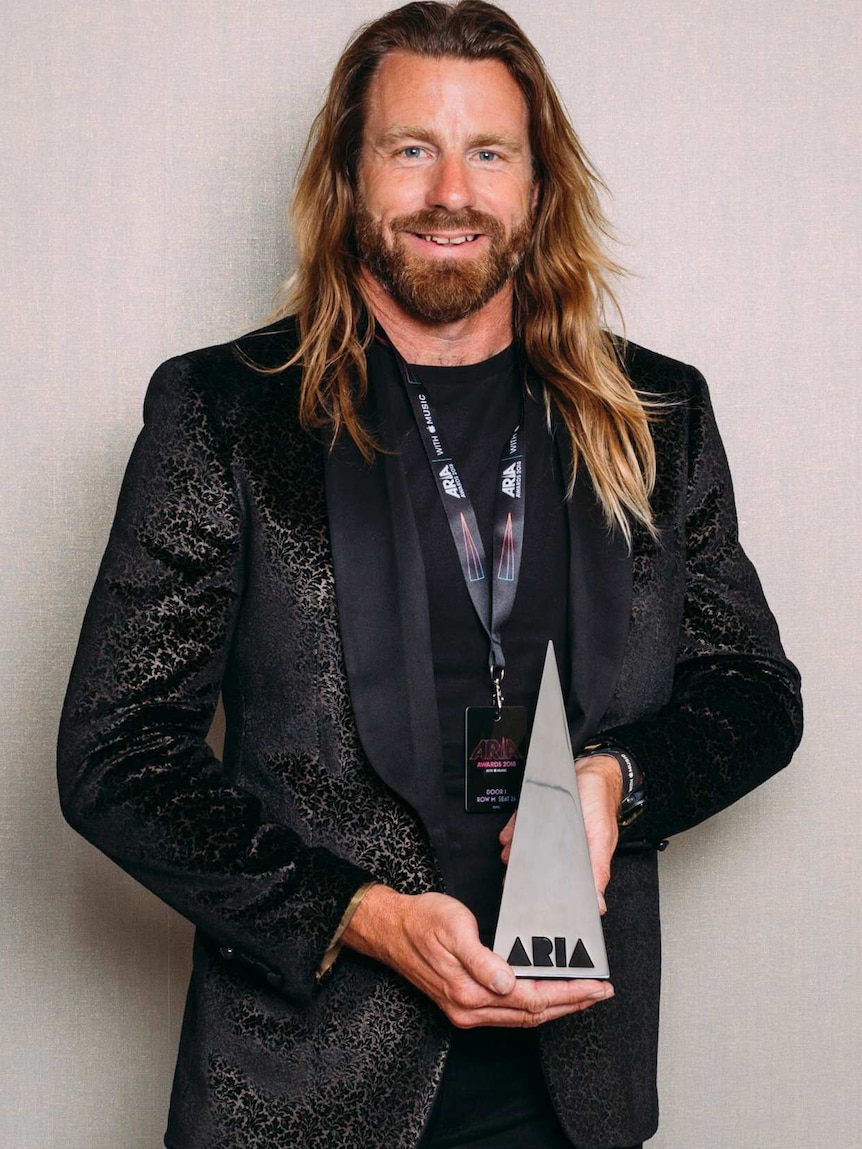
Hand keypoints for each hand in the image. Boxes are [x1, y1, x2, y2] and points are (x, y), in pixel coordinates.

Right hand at [342, 885, 613, 1027]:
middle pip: (533, 1014)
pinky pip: (509, 1013)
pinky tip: (548, 995)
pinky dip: (535, 1006)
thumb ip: (481, 959)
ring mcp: (466, 1010)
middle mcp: (469, 1008)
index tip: (595, 985)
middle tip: (601, 992)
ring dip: (557, 1007)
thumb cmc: (421, 921)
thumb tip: (507, 983)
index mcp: (470, 991)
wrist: (389, 929)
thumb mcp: (453, 929)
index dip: (569, 994)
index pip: (533, 999)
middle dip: (572, 1003)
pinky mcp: (464, 1004)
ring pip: (523, 1017)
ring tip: (584, 995)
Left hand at [499, 753, 621, 914]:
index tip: (531, 899)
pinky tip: (508, 838)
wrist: (591, 772)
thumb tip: (599, 906)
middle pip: (536, 865)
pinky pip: (519, 825)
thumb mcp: (602, 839)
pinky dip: (512, 832)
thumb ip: (598, 870)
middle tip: (512, 880)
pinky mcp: (535, 814)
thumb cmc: (600, 804)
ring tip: (509, 857)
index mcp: (577, 860)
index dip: (543, 891)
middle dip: (522, 872)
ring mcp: (546, 831)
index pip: (557, 882)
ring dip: (514, 853)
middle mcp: (559, 847)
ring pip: (525, 847)